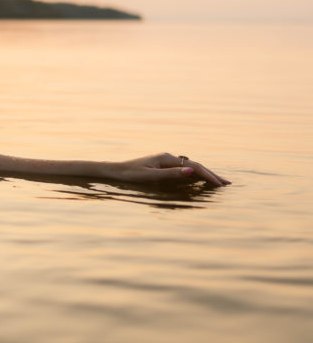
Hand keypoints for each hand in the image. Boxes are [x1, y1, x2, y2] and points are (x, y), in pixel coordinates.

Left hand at [109, 153, 229, 186]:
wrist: (115, 170)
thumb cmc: (130, 174)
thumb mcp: (150, 176)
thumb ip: (171, 174)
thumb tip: (191, 171)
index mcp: (166, 158)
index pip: (193, 167)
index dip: (208, 176)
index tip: (220, 185)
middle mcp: (168, 157)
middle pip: (195, 165)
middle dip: (211, 174)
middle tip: (227, 184)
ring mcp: (166, 160)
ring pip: (190, 167)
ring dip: (205, 174)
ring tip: (218, 181)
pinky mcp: (163, 165)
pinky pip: (184, 169)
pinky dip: (195, 174)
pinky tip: (200, 178)